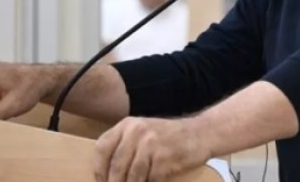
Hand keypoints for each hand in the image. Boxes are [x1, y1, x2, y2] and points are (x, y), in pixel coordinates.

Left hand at [93, 116, 210, 181]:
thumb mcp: (144, 132)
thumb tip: (106, 173)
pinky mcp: (163, 158)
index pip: (102, 148)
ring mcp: (150, 144)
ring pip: (131, 176)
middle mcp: (137, 132)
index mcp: (128, 125)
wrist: (201, 133)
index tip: (101, 181)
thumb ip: (125, 146)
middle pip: (115, 166)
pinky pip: (149, 180)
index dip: (98, 169)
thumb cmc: (169, 137)